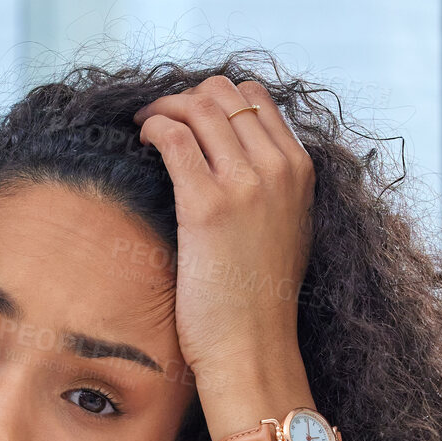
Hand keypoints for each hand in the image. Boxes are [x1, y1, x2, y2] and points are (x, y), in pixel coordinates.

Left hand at [133, 76, 314, 387]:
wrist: (253, 346)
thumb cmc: (261, 298)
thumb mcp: (287, 229)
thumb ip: (273, 187)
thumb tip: (237, 157)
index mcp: (300, 170)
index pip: (256, 98)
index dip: (216, 97)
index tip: (191, 116)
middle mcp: (278, 168)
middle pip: (225, 93)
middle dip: (186, 97)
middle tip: (161, 118)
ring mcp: (245, 183)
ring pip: (199, 106)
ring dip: (163, 107)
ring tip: (145, 127)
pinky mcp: (207, 204)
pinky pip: (174, 136)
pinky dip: (153, 127)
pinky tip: (141, 141)